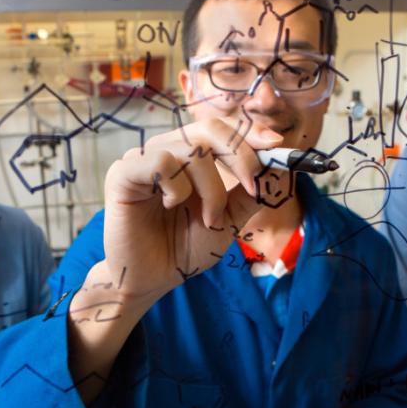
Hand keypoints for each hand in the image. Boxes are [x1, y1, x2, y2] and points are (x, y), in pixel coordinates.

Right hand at [103, 117, 282, 304]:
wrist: (153, 279)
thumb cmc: (184, 248)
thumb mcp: (230, 219)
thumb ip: (252, 193)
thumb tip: (283, 168)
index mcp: (189, 157)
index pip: (222, 129)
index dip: (250, 132)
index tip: (276, 144)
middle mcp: (166, 150)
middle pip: (210, 128)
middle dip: (241, 155)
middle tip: (252, 186)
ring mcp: (143, 159)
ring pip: (192, 150)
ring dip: (212, 189)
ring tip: (209, 218)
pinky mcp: (123, 173)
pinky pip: (162, 162)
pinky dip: (179, 188)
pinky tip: (172, 207)